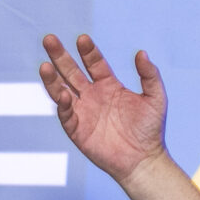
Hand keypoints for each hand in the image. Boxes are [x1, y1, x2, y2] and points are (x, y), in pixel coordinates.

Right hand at [40, 33, 168, 185]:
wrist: (143, 160)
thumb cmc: (150, 129)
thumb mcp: (155, 98)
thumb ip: (149, 75)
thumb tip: (141, 52)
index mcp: (109, 85)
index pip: (94, 63)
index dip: (88, 51)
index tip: (82, 39)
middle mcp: (92, 95)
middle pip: (71, 71)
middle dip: (60, 56)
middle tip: (49, 39)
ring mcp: (83, 112)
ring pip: (61, 90)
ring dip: (52, 78)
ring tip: (44, 65)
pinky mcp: (77, 130)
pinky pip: (65, 114)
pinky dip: (62, 104)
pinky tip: (62, 94)